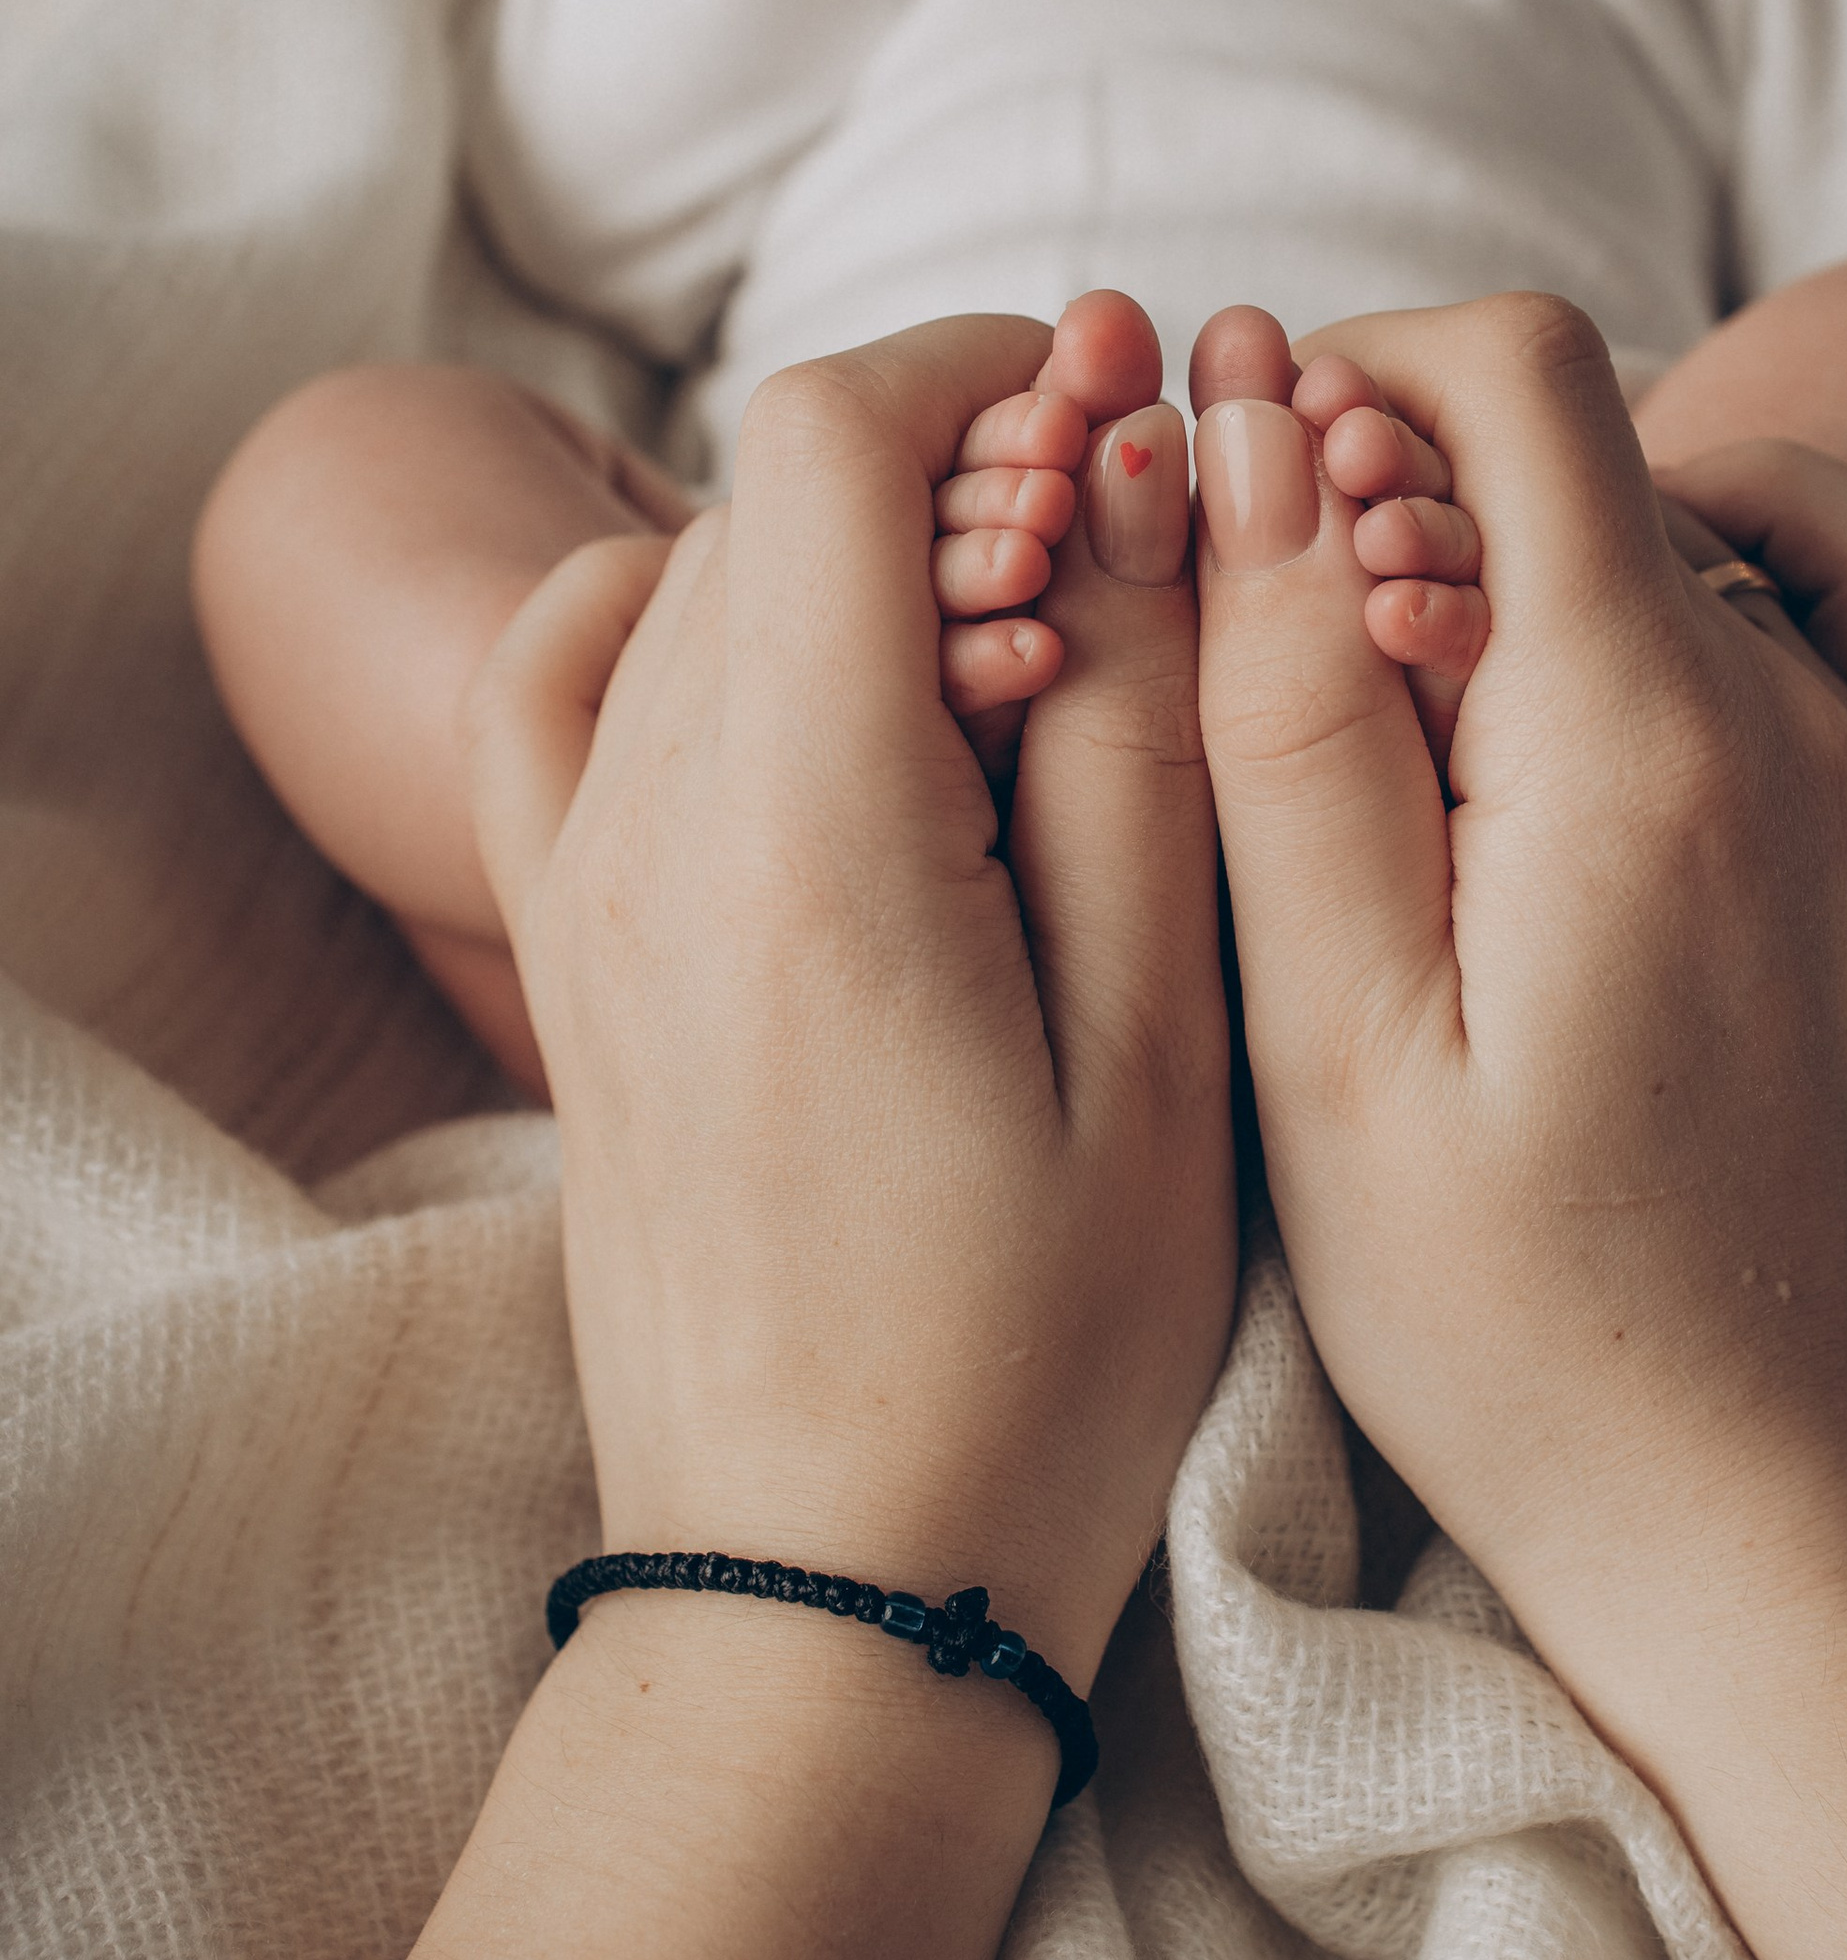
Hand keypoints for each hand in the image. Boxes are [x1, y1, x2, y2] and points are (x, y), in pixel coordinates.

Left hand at [464, 311, 1235, 1684]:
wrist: (832, 1588)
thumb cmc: (1037, 1356)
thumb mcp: (1164, 1047)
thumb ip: (1144, 732)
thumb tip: (1132, 474)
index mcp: (805, 835)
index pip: (837, 441)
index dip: (999, 372)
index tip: (1142, 421)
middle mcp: (645, 830)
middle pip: (770, 495)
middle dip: (964, 466)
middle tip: (1132, 566)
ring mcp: (579, 891)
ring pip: (691, 578)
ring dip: (857, 551)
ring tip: (1019, 658)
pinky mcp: (568, 955)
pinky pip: (569, 690)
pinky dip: (687, 617)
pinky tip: (822, 686)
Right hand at [1191, 293, 1846, 1630]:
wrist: (1756, 1489)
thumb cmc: (1509, 1312)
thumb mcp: (1335, 1038)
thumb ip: (1292, 717)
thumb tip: (1263, 434)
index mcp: (1641, 742)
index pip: (1520, 374)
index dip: (1356, 370)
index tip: (1249, 492)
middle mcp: (1798, 716)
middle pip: (1602, 432)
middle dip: (1415, 471)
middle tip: (1293, 648)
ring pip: (1713, 501)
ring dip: (1555, 518)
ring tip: (1430, 660)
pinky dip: (1734, 553)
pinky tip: (1614, 656)